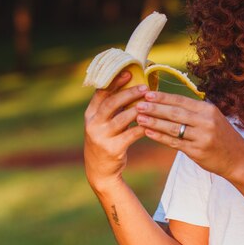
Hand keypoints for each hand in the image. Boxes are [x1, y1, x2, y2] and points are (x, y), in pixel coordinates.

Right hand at [83, 71, 148, 190]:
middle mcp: (92, 124)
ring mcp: (101, 137)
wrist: (100, 171)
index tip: (128, 73)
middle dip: (129, 93)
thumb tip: (131, 86)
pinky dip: (143, 127)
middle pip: (111, 104)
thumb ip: (112, 108)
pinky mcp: (112, 149)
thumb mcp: (102, 123)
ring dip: (138, 109)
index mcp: (90, 114)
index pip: (100, 93)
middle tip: (145, 88)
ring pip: (122, 119)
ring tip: (150, 102)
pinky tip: (152, 122)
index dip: (114, 82)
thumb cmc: (106, 140)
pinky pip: (131, 134)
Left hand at [135, 91, 243, 179]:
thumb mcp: (213, 118)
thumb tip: (168, 102)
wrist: (238, 159)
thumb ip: (194, 111)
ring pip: (173, 128)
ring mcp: (201, 137)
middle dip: (155, 108)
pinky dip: (160, 137)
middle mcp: (206, 121)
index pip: (182, 100)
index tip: (147, 94)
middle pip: (175, 113)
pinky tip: (148, 132)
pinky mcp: (197, 151)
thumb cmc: (222, 136)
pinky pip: (174, 142)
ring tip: (139, 118)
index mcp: (208, 110)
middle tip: (138, 104)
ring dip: (154, 122)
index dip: (163, 97)